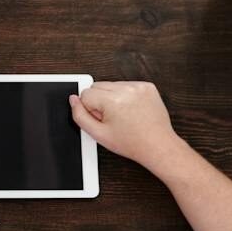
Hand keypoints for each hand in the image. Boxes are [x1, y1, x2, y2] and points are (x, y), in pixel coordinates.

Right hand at [68, 81, 189, 172]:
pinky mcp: (147, 86)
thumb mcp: (99, 135)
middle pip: (97, 86)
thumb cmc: (132, 143)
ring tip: (123, 115)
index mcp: (113, 100)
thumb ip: (80, 116)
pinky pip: (126, 85)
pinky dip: (126, 96)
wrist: (158, 146)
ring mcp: (138, 86)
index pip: (85, 93)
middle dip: (100, 101)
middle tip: (112, 119)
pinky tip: (132, 110)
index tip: (102, 120)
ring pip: (111, 84)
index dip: (91, 110)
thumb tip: (73, 100)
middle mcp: (126, 89)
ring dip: (112, 97)